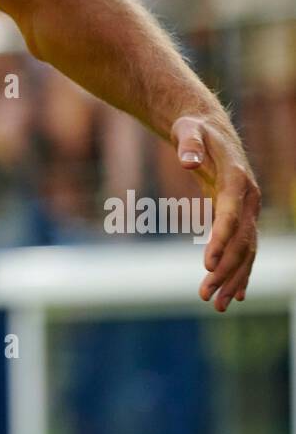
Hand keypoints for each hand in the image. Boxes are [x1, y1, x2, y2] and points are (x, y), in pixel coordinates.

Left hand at [171, 115, 260, 311]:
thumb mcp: (188, 130)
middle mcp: (247, 197)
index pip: (230, 215)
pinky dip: (240, 271)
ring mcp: (247, 208)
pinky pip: (244, 248)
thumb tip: (186, 161)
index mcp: (236, 178)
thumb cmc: (195, 129)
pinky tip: (234, 295)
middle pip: (241, 240)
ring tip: (216, 305)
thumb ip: (188, 144)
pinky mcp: (240, 216)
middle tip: (205, 295)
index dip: (220, 239)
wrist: (210, 128)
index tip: (206, 263)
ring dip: (233, 278)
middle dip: (225, 269)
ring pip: (246, 249)